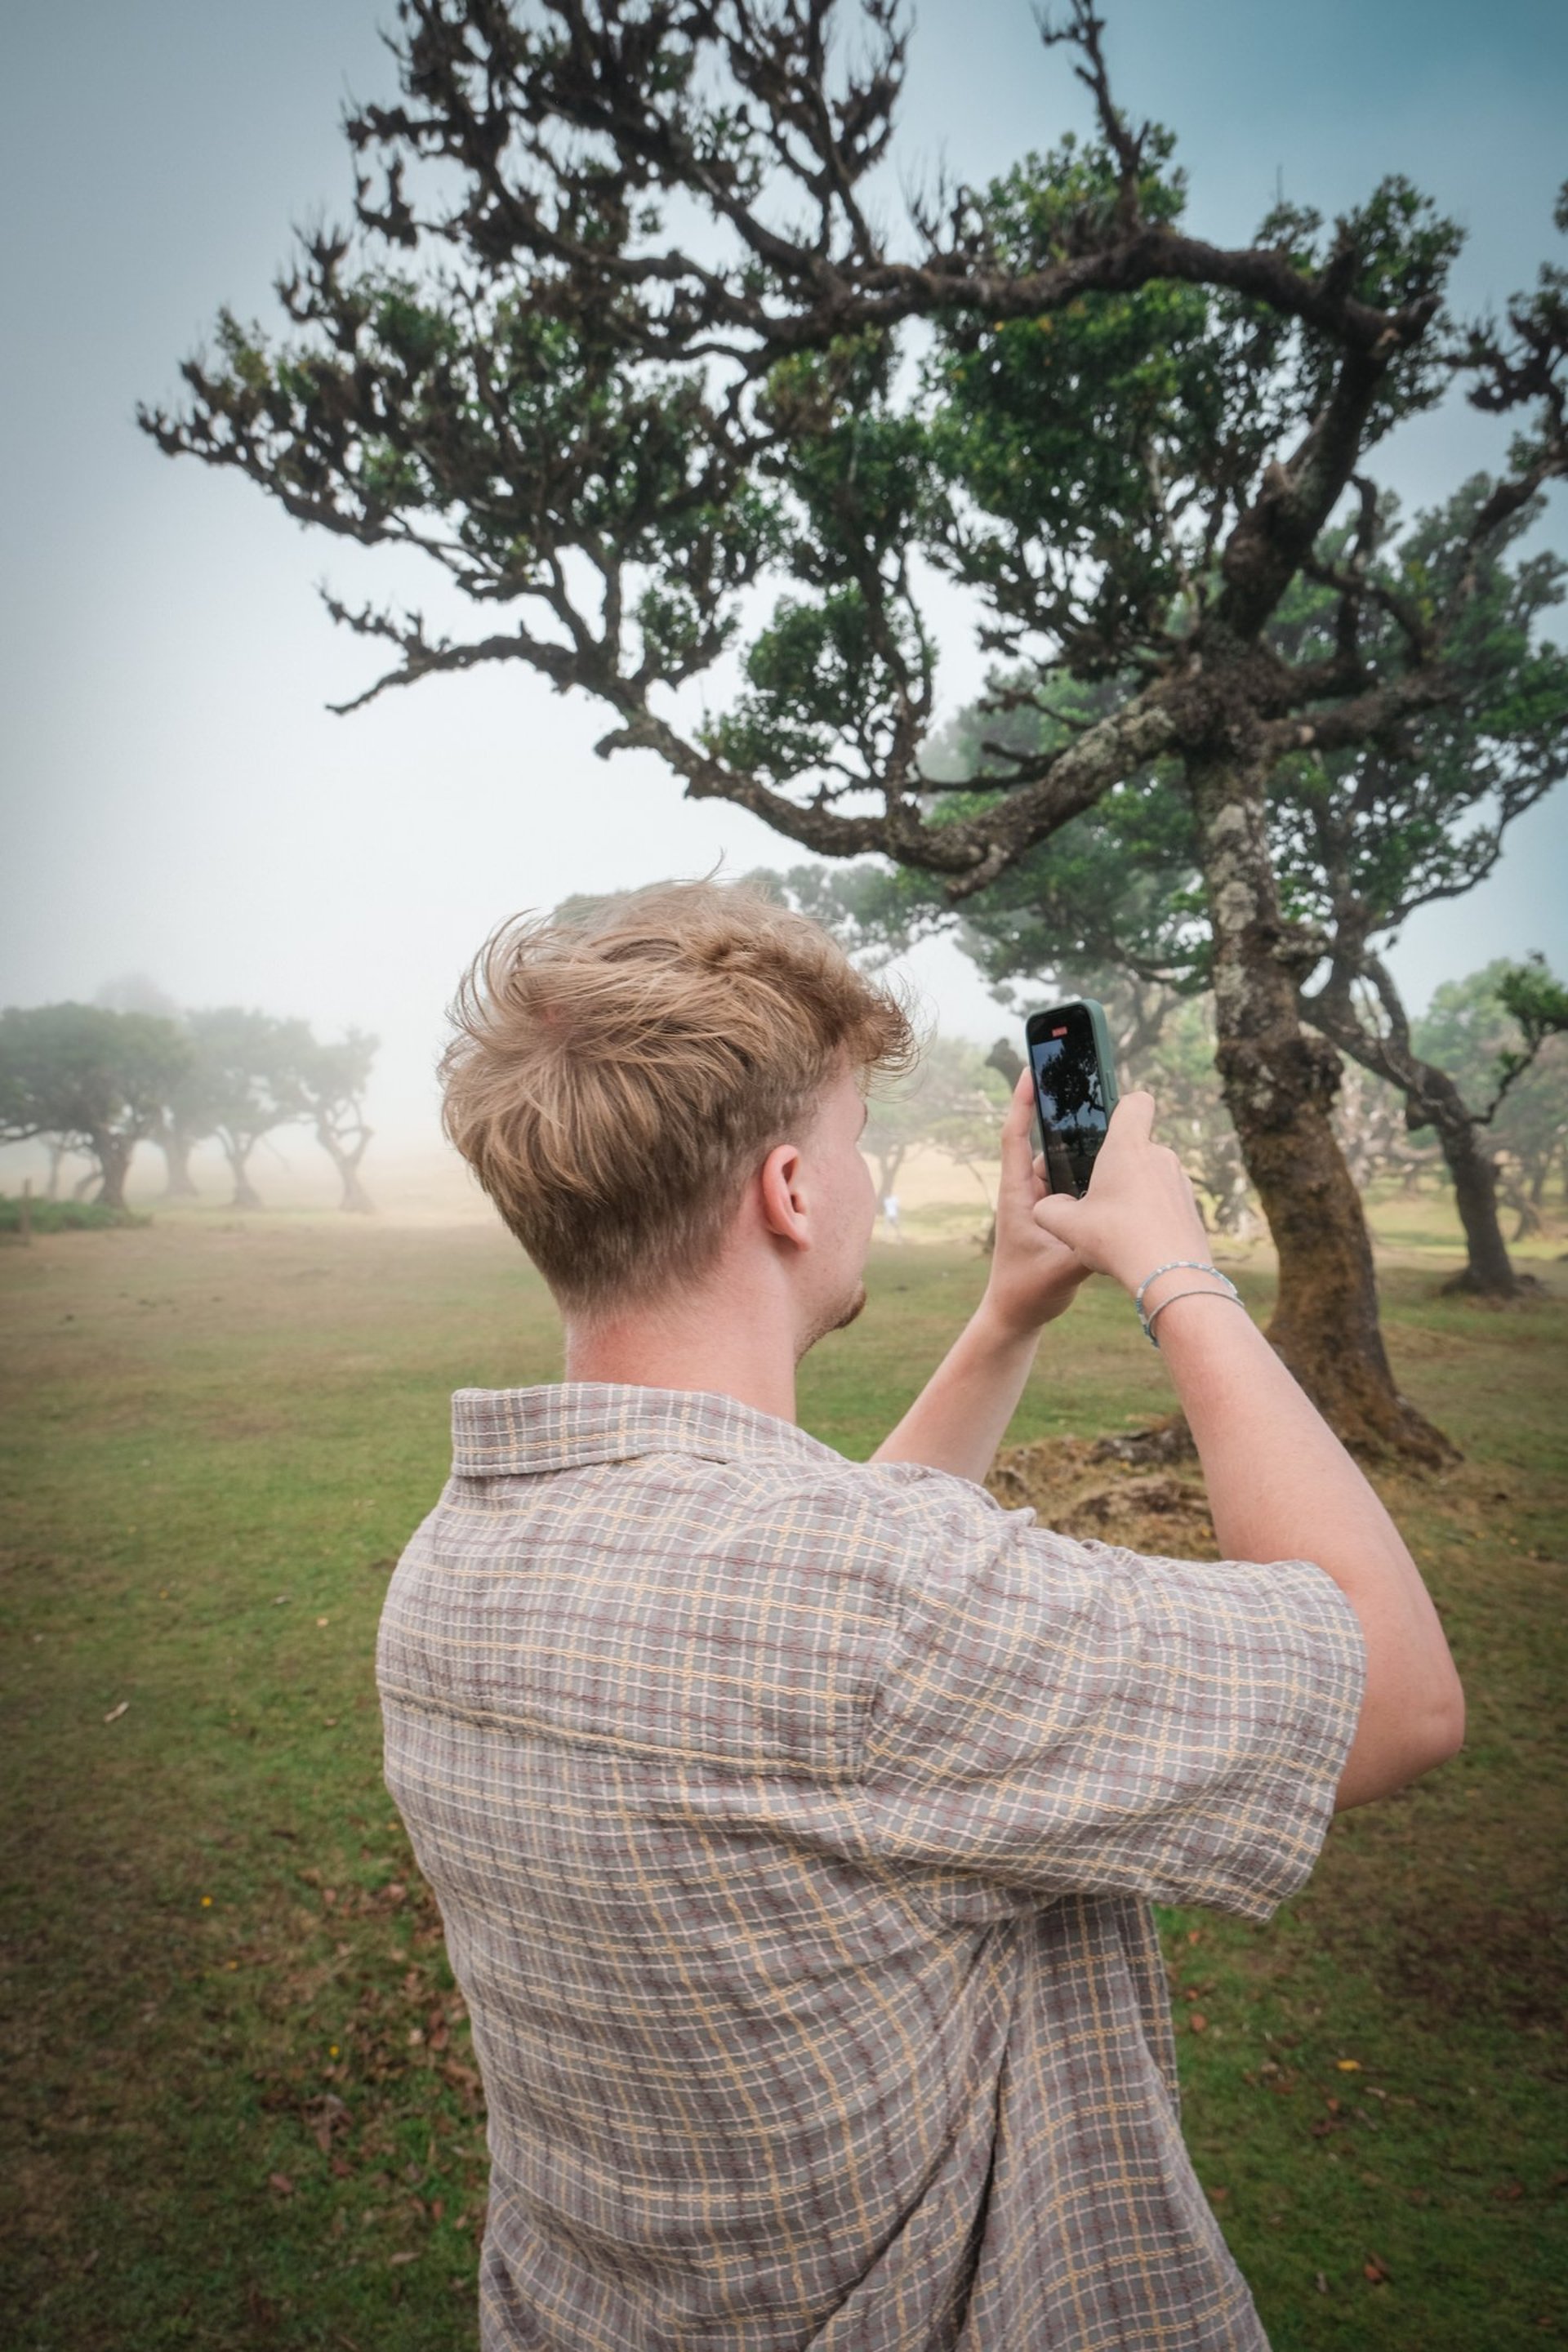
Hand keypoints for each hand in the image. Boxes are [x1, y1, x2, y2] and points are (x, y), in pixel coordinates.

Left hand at [980, 1069, 1093, 1340]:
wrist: (1018, 1313)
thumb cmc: (1027, 1289)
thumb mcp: (1062, 1267)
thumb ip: (1090, 1246)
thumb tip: (1121, 1224)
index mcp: (1018, 1194)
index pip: (1015, 1137)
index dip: (1022, 1103)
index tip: (1030, 1070)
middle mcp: (1030, 1190)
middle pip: (1045, 1141)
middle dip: (1063, 1114)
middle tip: (1087, 1085)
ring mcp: (1044, 1201)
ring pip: (1066, 1162)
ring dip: (1084, 1144)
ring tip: (1112, 1120)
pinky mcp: (1060, 1213)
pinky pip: (1077, 1182)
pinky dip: (1093, 1171)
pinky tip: (1120, 1164)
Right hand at [1031, 1089, 1209, 1295]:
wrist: (1171, 1276)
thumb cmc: (1117, 1241)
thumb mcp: (1066, 1226)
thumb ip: (1048, 1209)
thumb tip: (1048, 1206)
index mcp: (1128, 1147)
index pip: (1136, 1102)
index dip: (1122, 1105)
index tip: (1107, 1125)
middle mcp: (1159, 1157)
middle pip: (1137, 1146)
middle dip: (1117, 1166)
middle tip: (1097, 1196)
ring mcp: (1180, 1182)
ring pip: (1151, 1177)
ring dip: (1135, 1193)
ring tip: (1116, 1225)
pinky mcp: (1191, 1207)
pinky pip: (1165, 1201)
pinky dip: (1152, 1214)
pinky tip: (1138, 1240)